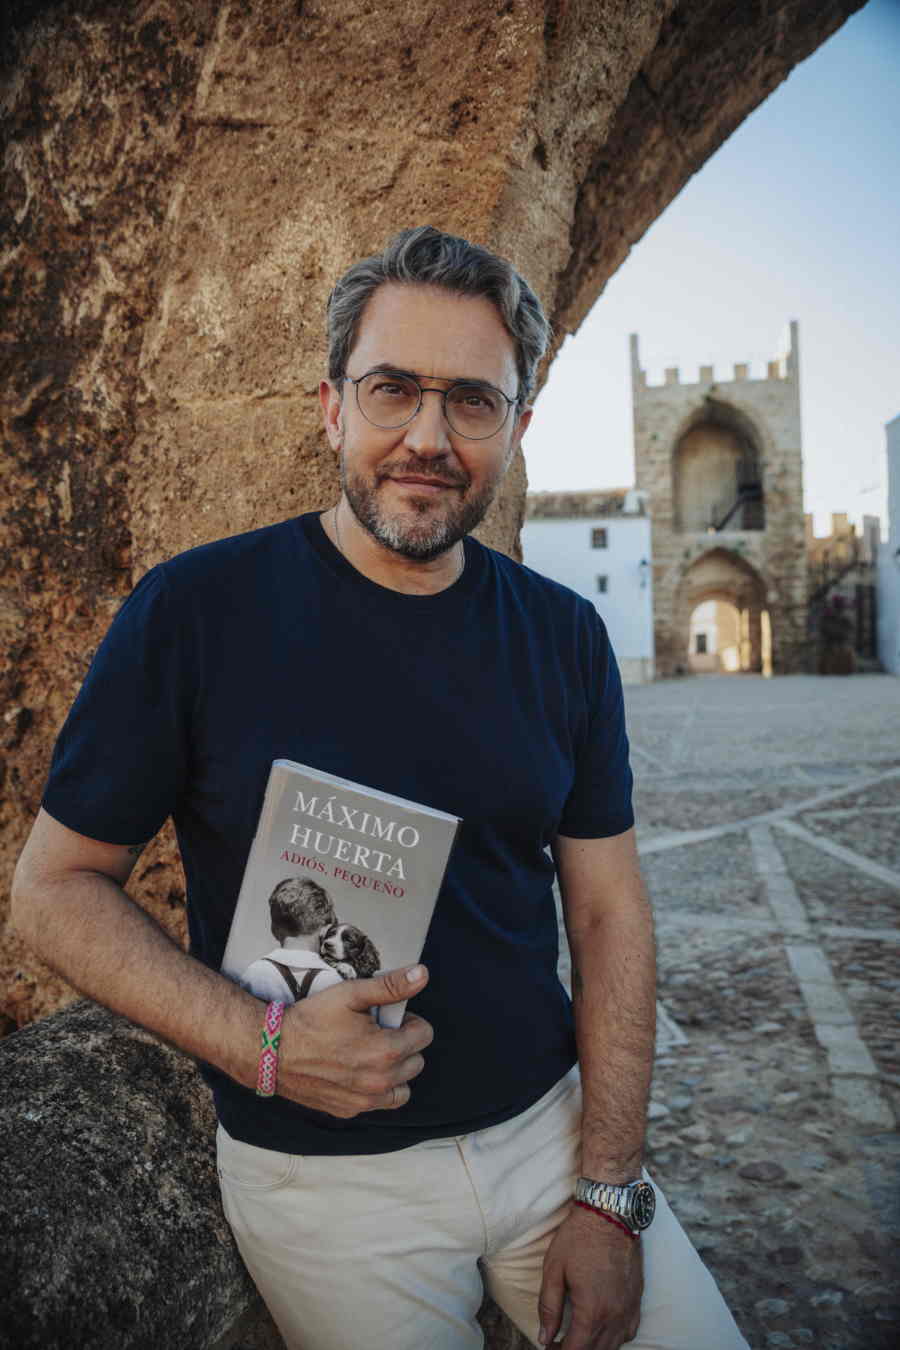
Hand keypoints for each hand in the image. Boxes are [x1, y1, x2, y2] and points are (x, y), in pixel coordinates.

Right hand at [273, 964, 432, 1116]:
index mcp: (386, 1051)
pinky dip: (376, 1089)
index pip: (424, 1035)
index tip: (388, 1017)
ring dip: (395, 1071)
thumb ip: (390, 986)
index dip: (408, 1021)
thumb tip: (421, 974)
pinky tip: (356, 1070)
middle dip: (403, 1044)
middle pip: (416, 1062)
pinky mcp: (348, 1110)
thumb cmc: (312, 1019)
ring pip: (402, 1088)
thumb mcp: (351, 994)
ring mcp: (364, 1100)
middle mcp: (380, 1082)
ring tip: (372, 1053)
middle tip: (377, 1032)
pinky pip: (378, 1103)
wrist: (273, 1049)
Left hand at [538, 1207, 642, 1348]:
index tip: (549, 1347)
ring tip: (577, 1338)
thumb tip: (544, 1337)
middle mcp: (614, 1316)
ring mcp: (629, 1309)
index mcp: (592, 1311)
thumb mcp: (554, 1270)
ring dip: (594, 1347)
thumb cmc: (579, 1238)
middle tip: (558, 1342)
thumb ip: (549, 1308)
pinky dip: (614, 1338)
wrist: (610, 1213)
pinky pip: (628, 1333)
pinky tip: (602, 1330)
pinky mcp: (637, 1300)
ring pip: (613, 1346)